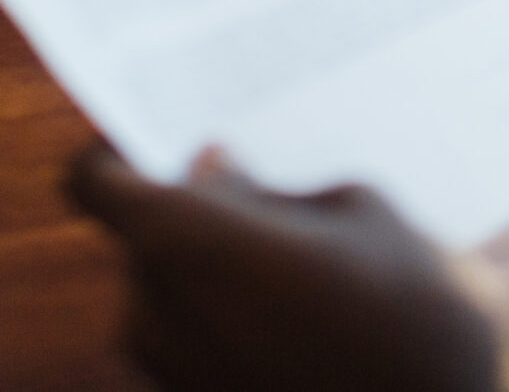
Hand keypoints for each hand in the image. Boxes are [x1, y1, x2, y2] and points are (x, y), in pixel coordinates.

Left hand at [65, 145, 501, 391]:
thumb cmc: (414, 307)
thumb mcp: (358, 210)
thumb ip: (268, 190)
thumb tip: (214, 171)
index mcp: (184, 239)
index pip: (93, 180)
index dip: (119, 152)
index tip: (165, 140)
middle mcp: (154, 312)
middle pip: (142, 239)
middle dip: (193, 216)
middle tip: (265, 193)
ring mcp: (170, 377)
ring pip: (169, 299)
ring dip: (215, 277)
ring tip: (304, 269)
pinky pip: (195, 352)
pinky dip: (231, 330)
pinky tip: (305, 325)